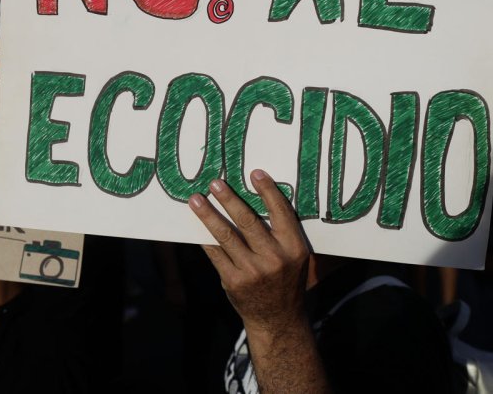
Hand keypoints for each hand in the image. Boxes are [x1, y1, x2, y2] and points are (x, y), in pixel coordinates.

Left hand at [189, 170, 309, 333]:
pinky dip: (205, 238)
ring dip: (209, 215)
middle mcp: (275, 258)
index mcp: (294, 248)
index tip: (255, 173)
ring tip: (196, 199)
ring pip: (226, 235)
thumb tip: (260, 197)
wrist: (278, 319)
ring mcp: (253, 271)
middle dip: (229, 199)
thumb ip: (283, 232)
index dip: (267, 191)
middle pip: (248, 221)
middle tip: (215, 183)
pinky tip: (196, 226)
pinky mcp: (234, 281)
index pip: (281, 213)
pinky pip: (215, 253)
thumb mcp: (295, 257)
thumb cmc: (286, 280)